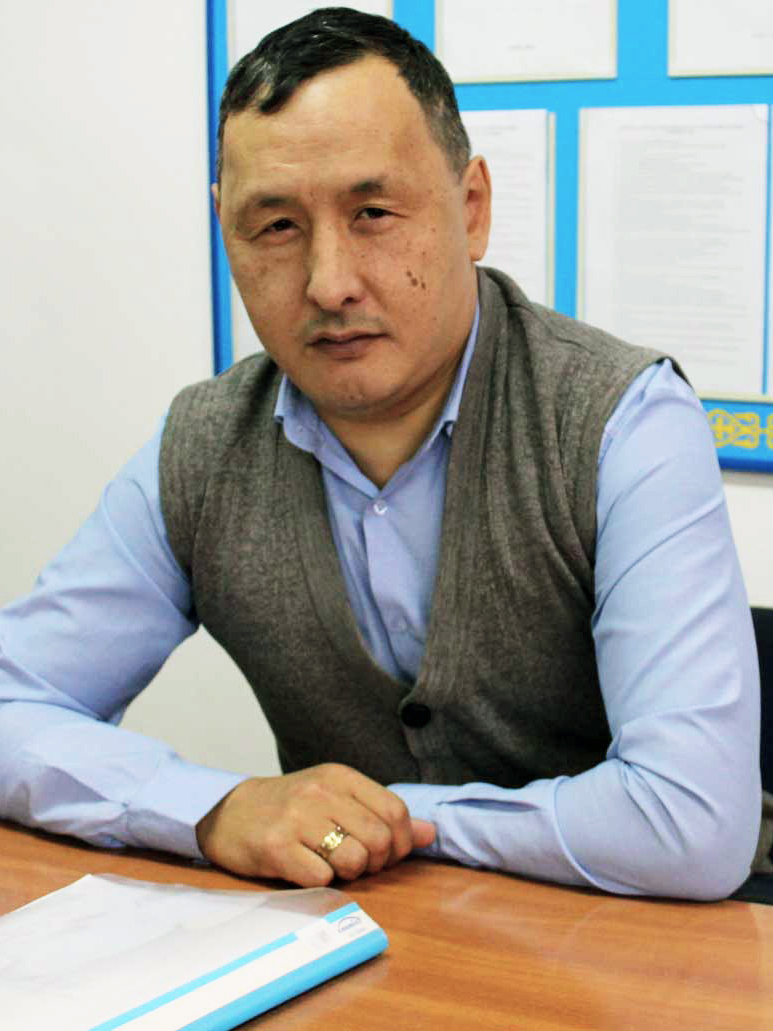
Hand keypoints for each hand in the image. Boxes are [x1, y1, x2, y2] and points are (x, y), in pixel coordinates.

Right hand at [195, 763, 435, 886]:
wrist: (228, 812)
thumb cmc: (289, 807)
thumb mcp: (336, 799)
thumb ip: (381, 813)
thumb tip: (428, 833)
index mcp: (341, 777)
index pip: (395, 811)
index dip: (399, 842)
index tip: (384, 853)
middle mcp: (321, 792)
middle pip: (379, 840)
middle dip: (376, 863)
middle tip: (356, 864)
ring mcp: (298, 818)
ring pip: (354, 860)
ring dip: (348, 874)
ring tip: (330, 865)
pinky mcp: (277, 846)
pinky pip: (321, 878)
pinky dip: (320, 882)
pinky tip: (306, 869)